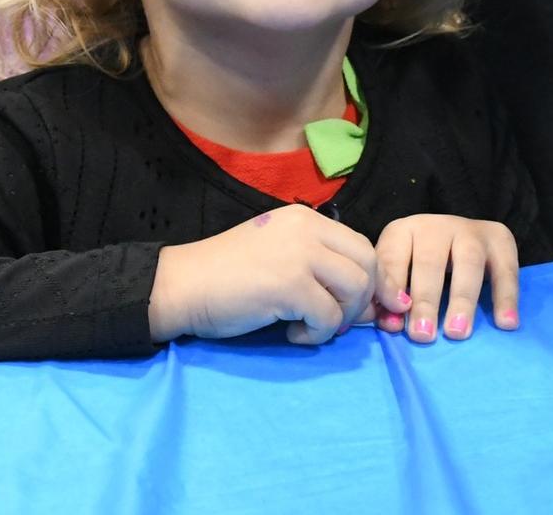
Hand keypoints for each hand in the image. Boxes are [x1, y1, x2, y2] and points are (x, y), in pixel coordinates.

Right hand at [148, 204, 404, 344]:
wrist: (182, 285)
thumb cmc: (227, 276)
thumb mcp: (280, 258)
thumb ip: (319, 269)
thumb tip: (368, 302)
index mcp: (306, 219)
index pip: (361, 245)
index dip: (370, 279)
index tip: (361, 307)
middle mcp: (308, 229)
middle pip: (367, 264)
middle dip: (362, 299)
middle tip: (336, 321)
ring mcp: (300, 255)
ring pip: (355, 289)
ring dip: (340, 318)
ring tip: (311, 327)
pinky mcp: (289, 285)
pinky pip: (328, 317)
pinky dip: (317, 334)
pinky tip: (291, 334)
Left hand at [374, 216, 520, 343]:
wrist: (460, 237)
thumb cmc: (420, 265)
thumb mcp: (400, 273)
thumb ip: (390, 298)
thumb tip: (391, 326)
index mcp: (404, 232)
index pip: (393, 258)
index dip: (393, 291)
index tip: (395, 325)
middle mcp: (436, 226)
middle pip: (430, 261)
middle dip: (426, 300)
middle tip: (423, 335)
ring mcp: (471, 230)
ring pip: (468, 262)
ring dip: (462, 299)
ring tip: (457, 332)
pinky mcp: (500, 238)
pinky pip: (506, 269)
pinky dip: (506, 297)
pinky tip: (506, 323)